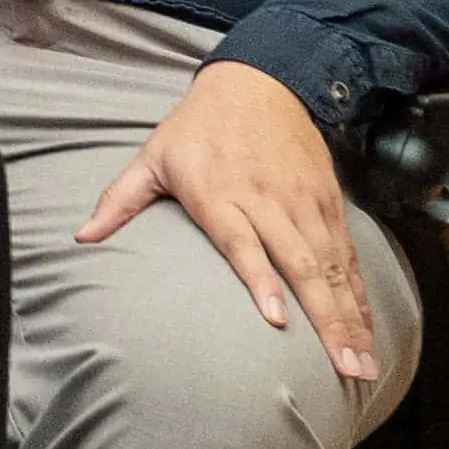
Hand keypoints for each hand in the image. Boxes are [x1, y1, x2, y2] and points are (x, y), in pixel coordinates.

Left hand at [77, 55, 385, 384]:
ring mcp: (302, 202)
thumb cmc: (197, 127)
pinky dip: (359, 292)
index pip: (243, 242)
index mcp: (220, 194)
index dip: (259, 280)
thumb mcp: (152, 156)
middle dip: (325, 319)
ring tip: (363, 362)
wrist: (258, 81)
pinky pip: (346, 253)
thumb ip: (120, 201)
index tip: (275, 320)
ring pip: (332, 265)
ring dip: (350, 315)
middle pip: (300, 264)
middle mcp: (268, 201)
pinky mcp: (327, 200)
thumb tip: (81, 237)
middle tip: (344, 368)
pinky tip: (367, 325)